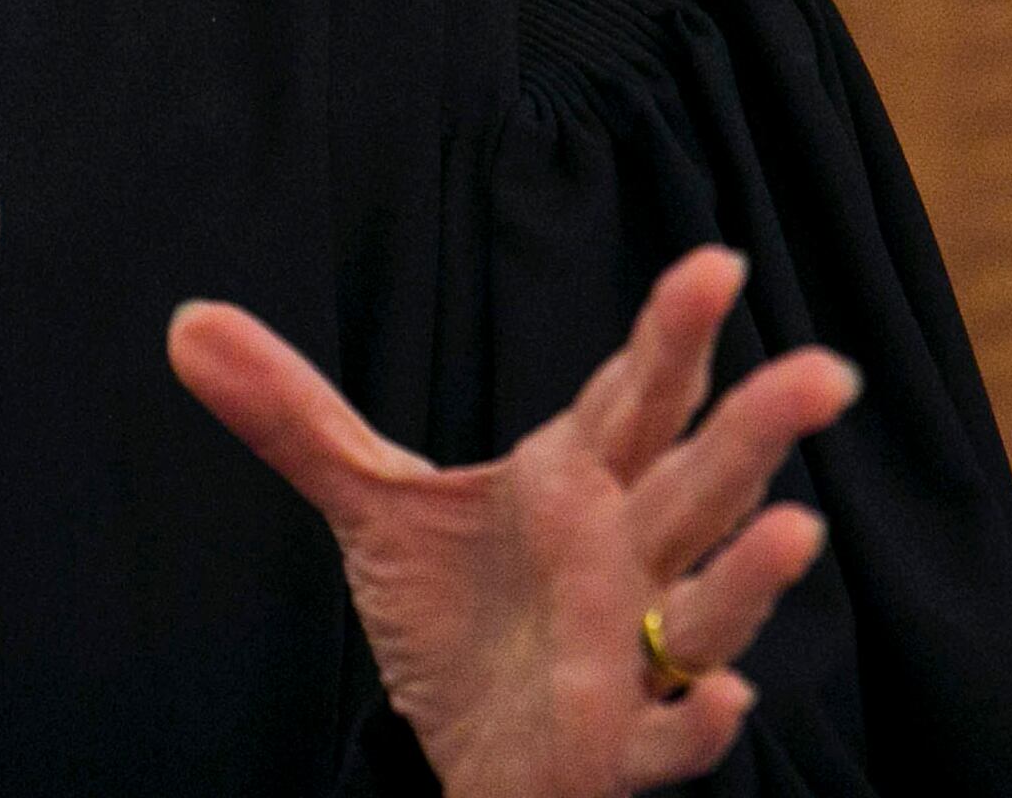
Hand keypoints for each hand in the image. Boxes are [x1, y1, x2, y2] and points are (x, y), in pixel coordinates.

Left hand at [169, 247, 856, 797]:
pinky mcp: (624, 744)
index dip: (673, 332)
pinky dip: (701, 720)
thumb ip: (296, 416)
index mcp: (577, 480)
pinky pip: (676, 736)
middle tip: (826, 369)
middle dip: (758, 427)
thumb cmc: (462, 614)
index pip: (634, 394)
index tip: (714, 264)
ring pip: (710, 604)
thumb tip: (185, 322)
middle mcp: (624, 555)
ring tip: (796, 527)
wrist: (469, 746)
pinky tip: (725, 700)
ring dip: (755, 572)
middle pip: (699, 481)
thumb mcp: (375, 508)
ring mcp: (634, 651)